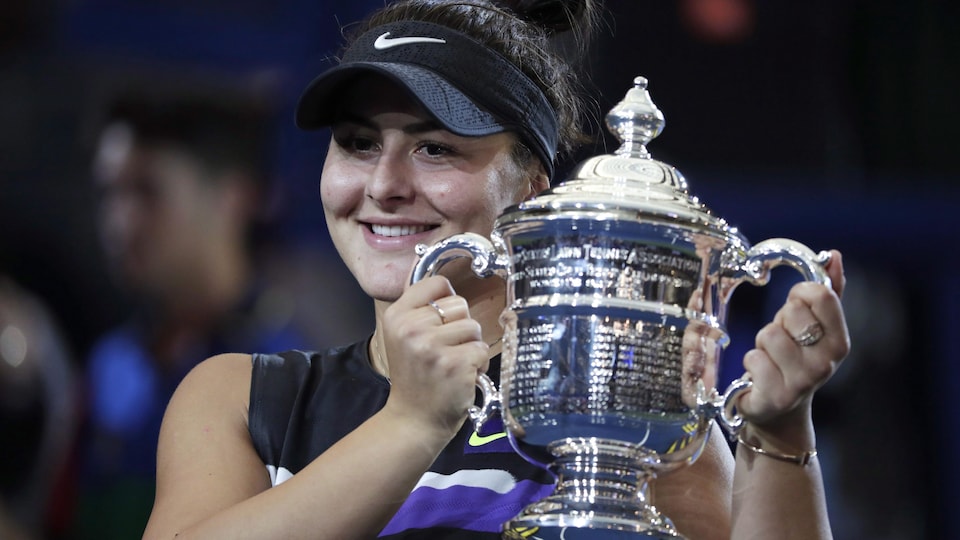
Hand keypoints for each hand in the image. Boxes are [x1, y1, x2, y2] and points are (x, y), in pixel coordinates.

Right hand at [379, 275, 490, 438]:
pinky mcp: (454, 364)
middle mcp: (411, 328)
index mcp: (397, 315)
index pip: (437, 283)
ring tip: (453, 364)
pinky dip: (478, 364)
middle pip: (460, 304)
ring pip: (474, 327)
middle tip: (445, 350)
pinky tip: (462, 376)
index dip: (447, 300)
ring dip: (470, 347)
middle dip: (460, 327)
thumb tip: (445, 284)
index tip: (442, 321)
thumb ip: (420, 308)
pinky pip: (482, 349)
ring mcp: (432, 347)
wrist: (413, 420)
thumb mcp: (402, 336)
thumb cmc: (415, 376)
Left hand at [736, 250, 849, 439]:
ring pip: (769, 334)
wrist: (779, 410)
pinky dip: (751, 362)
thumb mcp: (814, 326)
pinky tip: (759, 375)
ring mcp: (802, 382)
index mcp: (839, 342)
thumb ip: (828, 290)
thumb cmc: (794, 359)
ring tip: (770, 358)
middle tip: (781, 341)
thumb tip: (834, 255)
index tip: (795, 307)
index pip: (820, 294)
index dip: (800, 294)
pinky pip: (753, 358)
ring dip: (762, 343)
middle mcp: (826, 363)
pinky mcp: (776, 397)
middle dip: (778, 321)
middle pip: (791, 312)